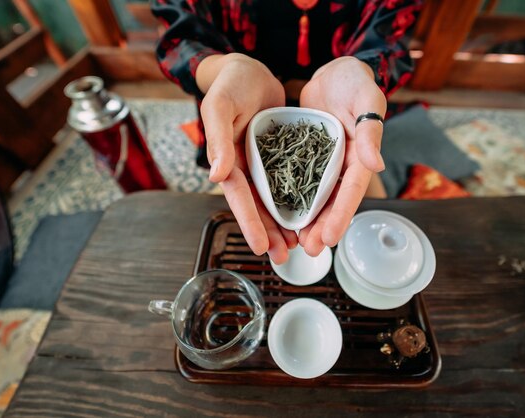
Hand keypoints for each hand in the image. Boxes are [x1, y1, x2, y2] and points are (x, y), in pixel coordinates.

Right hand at [198, 53, 297, 262]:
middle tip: (284, 257)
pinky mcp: (279, 156)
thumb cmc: (230, 85)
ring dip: (283, 223)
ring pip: (274, 199)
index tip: (259, 247)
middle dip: (269, 233)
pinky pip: (288, 181)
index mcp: (228, 160)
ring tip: (298, 246)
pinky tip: (309, 214)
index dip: (249, 222)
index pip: (240, 197)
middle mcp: (245, 167)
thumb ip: (218, 139)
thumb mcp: (220, 107)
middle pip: (258, 206)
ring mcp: (262, 163)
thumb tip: (215, 176)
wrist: (248, 70)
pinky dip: (297, 198)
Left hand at [299, 56, 386, 254]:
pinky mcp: (305, 156)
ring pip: (314, 197)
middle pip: (332, 202)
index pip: (351, 191)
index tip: (330, 238)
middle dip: (322, 227)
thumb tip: (375, 164)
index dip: (340, 216)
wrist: (333, 73)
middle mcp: (342, 164)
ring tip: (295, 242)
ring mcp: (323, 163)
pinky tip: (279, 215)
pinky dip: (290, 198)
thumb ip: (369, 132)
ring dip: (307, 220)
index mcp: (359, 156)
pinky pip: (297, 180)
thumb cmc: (355, 82)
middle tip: (309, 249)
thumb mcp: (365, 101)